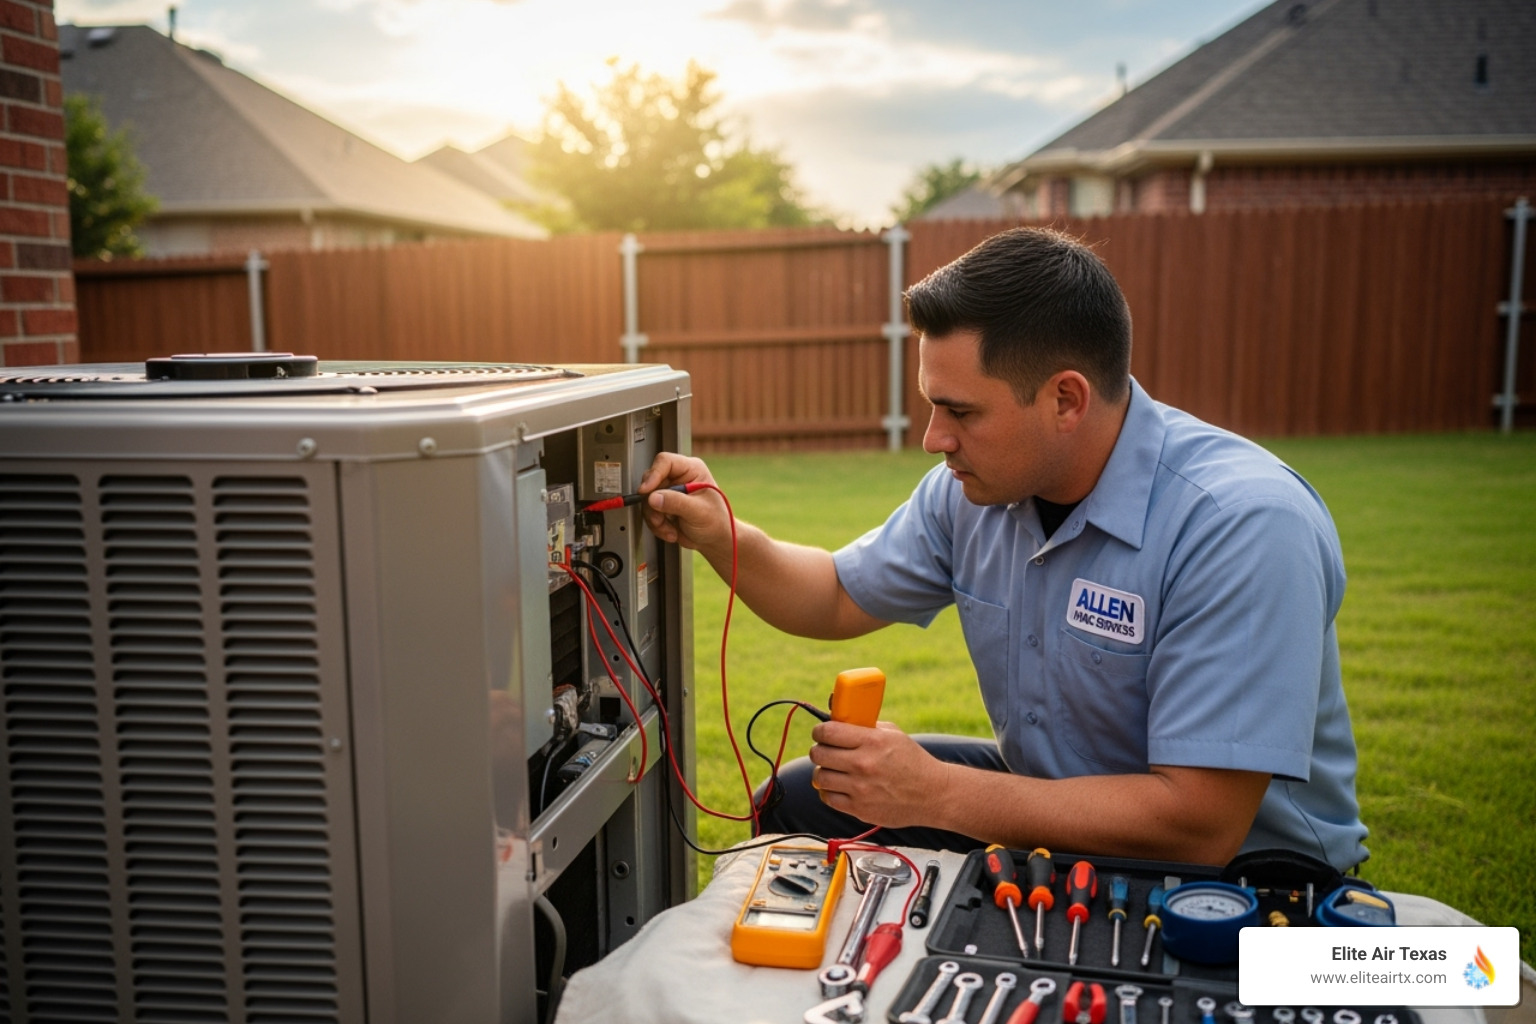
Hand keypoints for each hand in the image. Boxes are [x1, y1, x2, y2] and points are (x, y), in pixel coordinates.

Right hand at [637, 452, 731, 553]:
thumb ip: (676, 502)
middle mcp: (678, 478)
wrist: (715, 540)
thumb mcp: (698, 511)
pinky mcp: (663, 506)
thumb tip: (653, 497)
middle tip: (660, 518)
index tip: (646, 490)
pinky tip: (671, 532)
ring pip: (647, 499)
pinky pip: (649, 513)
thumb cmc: (716, 522)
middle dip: (654, 504)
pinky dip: (657, 526)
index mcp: (691, 470)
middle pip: (652, 481)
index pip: (665, 462)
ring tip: (670, 529)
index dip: (653, 474)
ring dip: (656, 519)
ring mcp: (669, 492)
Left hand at [807, 721, 947, 827]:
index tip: (821, 733)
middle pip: (819, 754)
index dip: (819, 731)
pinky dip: (829, 791)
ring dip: (822, 771)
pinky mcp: (860, 808)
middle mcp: (864, 764)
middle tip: (825, 750)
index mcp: (872, 741)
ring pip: (820, 777)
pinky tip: (838, 786)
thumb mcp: (892, 734)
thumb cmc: (912, 760)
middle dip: (819, 750)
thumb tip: (835, 714)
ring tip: (832, 769)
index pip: (828, 732)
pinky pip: (828, 798)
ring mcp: (860, 788)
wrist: (932, 794)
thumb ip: (864, 725)